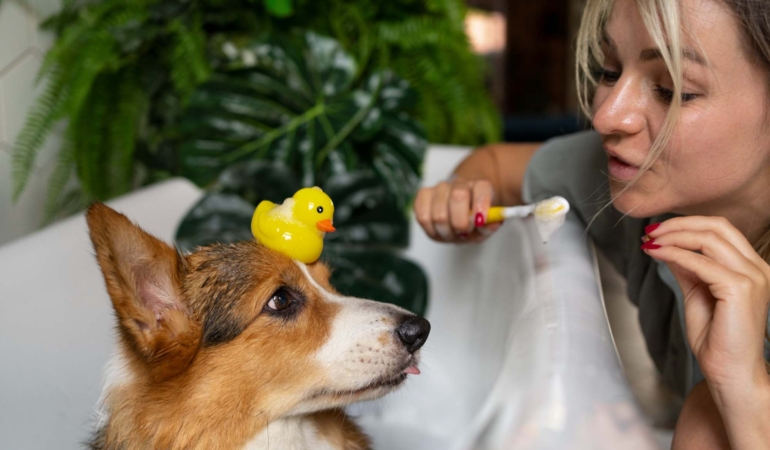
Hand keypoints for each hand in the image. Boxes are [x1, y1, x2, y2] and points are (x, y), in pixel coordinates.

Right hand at [413, 178, 500, 242]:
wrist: (457, 213)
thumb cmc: (472, 220)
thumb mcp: (484, 227)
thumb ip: (489, 226)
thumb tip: (492, 223)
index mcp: (479, 186)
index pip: (481, 187)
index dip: (481, 204)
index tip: (480, 220)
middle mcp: (459, 183)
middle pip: (457, 197)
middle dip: (461, 223)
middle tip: (464, 233)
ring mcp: (439, 188)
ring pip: (439, 214)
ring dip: (446, 231)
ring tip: (451, 234)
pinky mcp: (423, 195)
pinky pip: (422, 216)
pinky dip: (431, 230)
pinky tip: (438, 231)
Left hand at [642, 216, 769, 393]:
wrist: (729, 371)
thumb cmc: (716, 339)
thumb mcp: (697, 293)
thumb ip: (688, 268)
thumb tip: (667, 245)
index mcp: (752, 267)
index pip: (721, 229)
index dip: (686, 224)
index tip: (656, 230)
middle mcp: (758, 268)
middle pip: (717, 226)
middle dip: (678, 224)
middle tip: (650, 231)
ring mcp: (753, 277)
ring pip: (709, 239)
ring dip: (673, 236)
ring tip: (649, 241)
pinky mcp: (740, 289)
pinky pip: (700, 262)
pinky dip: (674, 253)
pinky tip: (656, 254)